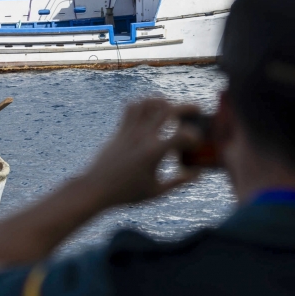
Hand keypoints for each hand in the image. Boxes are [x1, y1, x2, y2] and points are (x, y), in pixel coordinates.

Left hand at [80, 98, 202, 206]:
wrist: (96, 189)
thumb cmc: (127, 193)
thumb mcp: (157, 192)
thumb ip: (180, 182)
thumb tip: (198, 173)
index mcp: (154, 153)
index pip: (182, 135)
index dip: (195, 136)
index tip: (197, 143)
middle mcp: (143, 137)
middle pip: (169, 110)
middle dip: (187, 107)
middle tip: (197, 110)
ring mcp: (130, 131)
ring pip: (149, 103)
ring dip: (164, 102)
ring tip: (172, 109)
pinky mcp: (120, 130)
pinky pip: (132, 107)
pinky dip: (144, 104)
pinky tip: (151, 113)